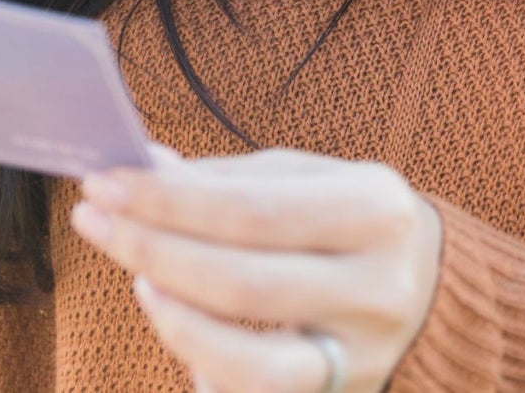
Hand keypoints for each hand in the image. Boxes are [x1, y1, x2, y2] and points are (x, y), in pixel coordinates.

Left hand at [70, 143, 443, 392]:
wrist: (430, 285)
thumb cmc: (348, 217)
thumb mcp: (307, 176)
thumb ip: (228, 175)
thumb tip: (141, 166)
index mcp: (374, 207)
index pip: (251, 207)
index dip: (169, 200)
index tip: (107, 181)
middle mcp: (377, 284)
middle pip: (242, 278)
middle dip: (154, 248)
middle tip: (95, 218)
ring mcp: (362, 353)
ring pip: (249, 356)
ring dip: (172, 313)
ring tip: (132, 271)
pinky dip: (201, 358)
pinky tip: (166, 313)